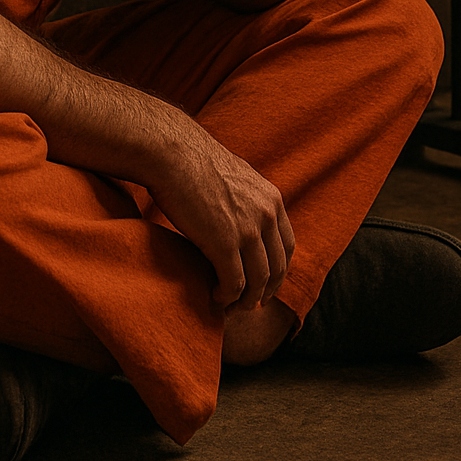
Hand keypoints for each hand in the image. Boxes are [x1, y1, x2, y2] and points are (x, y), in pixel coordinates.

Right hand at [145, 117, 294, 310]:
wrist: (173, 154)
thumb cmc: (194, 162)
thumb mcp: (236, 176)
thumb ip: (248, 198)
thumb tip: (244, 215)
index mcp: (272, 199)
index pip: (287, 245)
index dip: (278, 269)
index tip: (265, 282)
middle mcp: (266, 215)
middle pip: (277, 267)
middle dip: (266, 290)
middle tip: (251, 302)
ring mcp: (247, 230)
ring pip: (257, 280)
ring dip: (247, 299)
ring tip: (232, 305)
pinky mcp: (223, 244)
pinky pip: (233, 283)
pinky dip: (227, 297)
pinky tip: (216, 297)